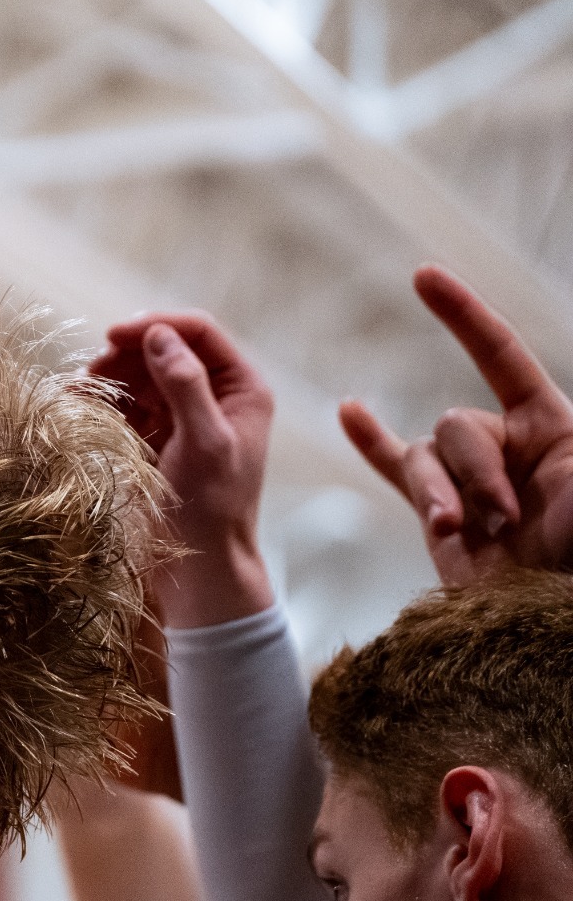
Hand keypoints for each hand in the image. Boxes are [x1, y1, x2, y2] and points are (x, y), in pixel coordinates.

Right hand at [89, 311, 275, 626]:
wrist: (200, 568)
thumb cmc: (211, 509)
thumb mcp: (204, 443)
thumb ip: (184, 385)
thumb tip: (157, 335)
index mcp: (242, 389)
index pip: (199, 332)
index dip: (156, 326)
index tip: (112, 336)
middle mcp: (216, 396)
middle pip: (165, 349)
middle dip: (127, 353)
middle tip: (93, 370)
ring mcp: (184, 417)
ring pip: (142, 375)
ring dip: (112, 377)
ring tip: (82, 390)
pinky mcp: (157, 439)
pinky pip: (129, 405)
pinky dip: (105, 402)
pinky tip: (80, 407)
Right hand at [339, 266, 572, 586]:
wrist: (564, 624)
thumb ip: (567, 439)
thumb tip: (458, 423)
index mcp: (552, 430)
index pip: (499, 356)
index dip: (463, 316)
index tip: (422, 275)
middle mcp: (508, 450)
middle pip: (455, 424)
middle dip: (474, 470)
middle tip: (505, 520)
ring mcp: (470, 486)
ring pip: (423, 462)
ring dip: (439, 496)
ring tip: (465, 537)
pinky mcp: (439, 523)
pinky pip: (395, 473)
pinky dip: (371, 443)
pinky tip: (350, 411)